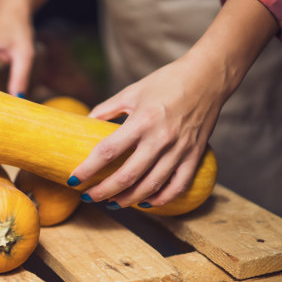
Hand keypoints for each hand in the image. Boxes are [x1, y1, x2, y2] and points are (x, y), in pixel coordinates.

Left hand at [70, 56, 224, 208]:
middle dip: (103, 191)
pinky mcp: (194, 156)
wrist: (207, 78)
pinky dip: (160, 199)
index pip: (108, 151)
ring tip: (111, 203)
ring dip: (127, 200)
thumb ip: (107, 109)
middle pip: (127, 175)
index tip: (73, 180)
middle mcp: (161, 139)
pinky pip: (177, 186)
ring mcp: (179, 150)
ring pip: (150, 186)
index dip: (88, 169)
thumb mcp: (131, 92)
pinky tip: (144, 202)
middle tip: (88, 197)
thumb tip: (86, 122)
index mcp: (142, 121)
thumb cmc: (166, 82)